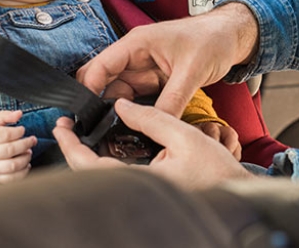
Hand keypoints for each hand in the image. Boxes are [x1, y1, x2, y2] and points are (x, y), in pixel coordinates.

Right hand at [0, 110, 36, 183]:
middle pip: (9, 150)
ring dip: (25, 158)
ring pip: (11, 166)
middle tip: (32, 140)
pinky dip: (22, 173)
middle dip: (25, 144)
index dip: (16, 131)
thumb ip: (4, 116)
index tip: (22, 129)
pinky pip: (10, 179)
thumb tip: (18, 114)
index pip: (2, 135)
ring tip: (28, 152)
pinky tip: (26, 164)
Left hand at [53, 99, 254, 188]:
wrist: (236, 192)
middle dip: (74, 149)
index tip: (62, 127)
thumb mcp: (185, 135)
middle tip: (67, 127)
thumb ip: (151, 118)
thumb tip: (122, 105)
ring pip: (103, 176)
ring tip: (82, 132)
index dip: (71, 146)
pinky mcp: (148, 191)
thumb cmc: (216, 170)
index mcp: (142, 181)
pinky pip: (117, 177)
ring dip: (88, 155)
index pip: (91, 166)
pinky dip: (106, 160)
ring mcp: (141, 193)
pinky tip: (107, 144)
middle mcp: (137, 191)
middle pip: (91, 174)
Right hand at [76, 2, 258, 116]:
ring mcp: (144, 69)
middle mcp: (136, 56)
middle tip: (98, 131)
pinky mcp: (154, 80)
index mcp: (137, 44)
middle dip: (98, 105)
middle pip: (104, 82)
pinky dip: (134, 113)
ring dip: (117, 112)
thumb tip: (156, 124)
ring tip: (115, 134)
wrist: (231, 36)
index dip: (89, 90)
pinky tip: (134, 127)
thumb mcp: (192, 71)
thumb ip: (172, 100)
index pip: (100, 66)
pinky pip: (137, 99)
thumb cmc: (212, 39)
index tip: (85, 116)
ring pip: (119, 94)